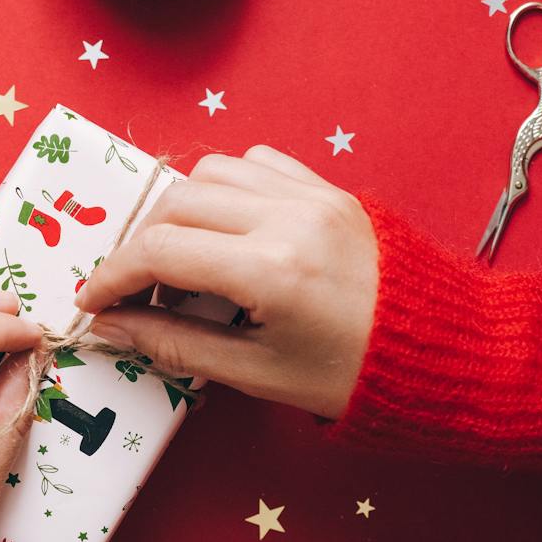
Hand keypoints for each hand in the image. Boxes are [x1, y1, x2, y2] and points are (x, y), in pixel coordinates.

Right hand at [76, 146, 378, 418]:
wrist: (447, 353)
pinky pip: (257, 165)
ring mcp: (313, 195)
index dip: (112, 276)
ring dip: (180, 212)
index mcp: (273, 271)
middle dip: (140, 246)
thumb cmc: (353, 377)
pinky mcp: (330, 189)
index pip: (160, 251)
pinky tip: (227, 233)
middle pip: (176, 203)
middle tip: (137, 291)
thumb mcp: (257, 373)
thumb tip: (112, 326)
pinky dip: (225, 190)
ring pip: (211, 172)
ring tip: (183, 262)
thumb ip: (176, 344)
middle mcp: (289, 218)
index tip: (94, 302)